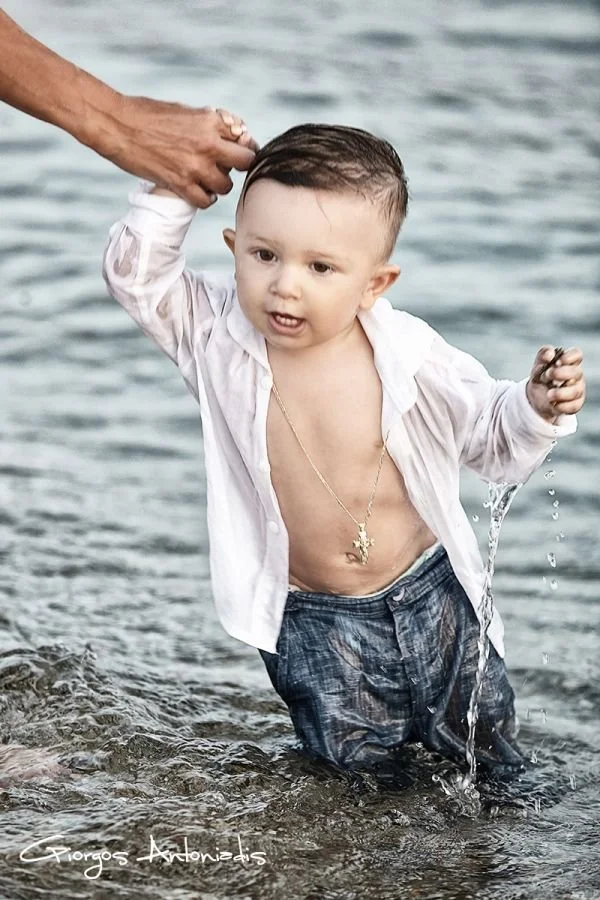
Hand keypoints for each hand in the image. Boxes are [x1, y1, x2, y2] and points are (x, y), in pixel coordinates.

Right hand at [98, 98, 258, 207]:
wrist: (117, 125)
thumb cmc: (147, 113)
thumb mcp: (184, 110)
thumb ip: (207, 124)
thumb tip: (227, 134)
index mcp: (209, 121)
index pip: (244, 139)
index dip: (244, 147)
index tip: (237, 152)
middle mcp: (207, 144)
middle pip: (244, 163)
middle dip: (238, 166)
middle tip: (226, 167)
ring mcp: (194, 166)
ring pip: (226, 186)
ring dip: (219, 185)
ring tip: (207, 180)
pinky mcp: (179, 184)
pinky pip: (205, 201)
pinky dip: (204, 199)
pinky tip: (197, 191)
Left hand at [526, 345, 584, 421]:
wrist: (536, 397)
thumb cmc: (541, 376)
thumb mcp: (538, 364)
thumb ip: (543, 355)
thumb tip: (549, 355)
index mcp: (568, 362)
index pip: (577, 354)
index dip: (570, 357)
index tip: (558, 361)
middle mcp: (575, 375)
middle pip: (577, 373)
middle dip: (561, 374)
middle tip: (546, 375)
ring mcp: (577, 389)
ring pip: (575, 391)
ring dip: (561, 393)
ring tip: (548, 394)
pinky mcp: (575, 404)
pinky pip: (573, 406)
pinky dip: (563, 406)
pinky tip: (553, 405)